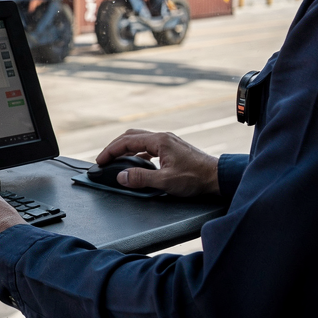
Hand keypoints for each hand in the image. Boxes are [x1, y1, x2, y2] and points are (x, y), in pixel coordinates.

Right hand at [96, 129, 220, 197]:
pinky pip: (149, 147)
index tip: (100, 160)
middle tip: (105, 159)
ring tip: (117, 161)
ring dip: (126, 149)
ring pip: (140, 141)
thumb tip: (121, 176)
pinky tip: (138, 164)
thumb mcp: (165, 181)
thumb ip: (141, 178)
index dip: (110, 150)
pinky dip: (138, 154)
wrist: (218, 177)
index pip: (127, 141)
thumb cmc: (195, 178)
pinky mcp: (173, 149)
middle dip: (115, 147)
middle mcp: (162, 137)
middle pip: (131, 136)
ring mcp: (168, 142)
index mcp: (159, 141)